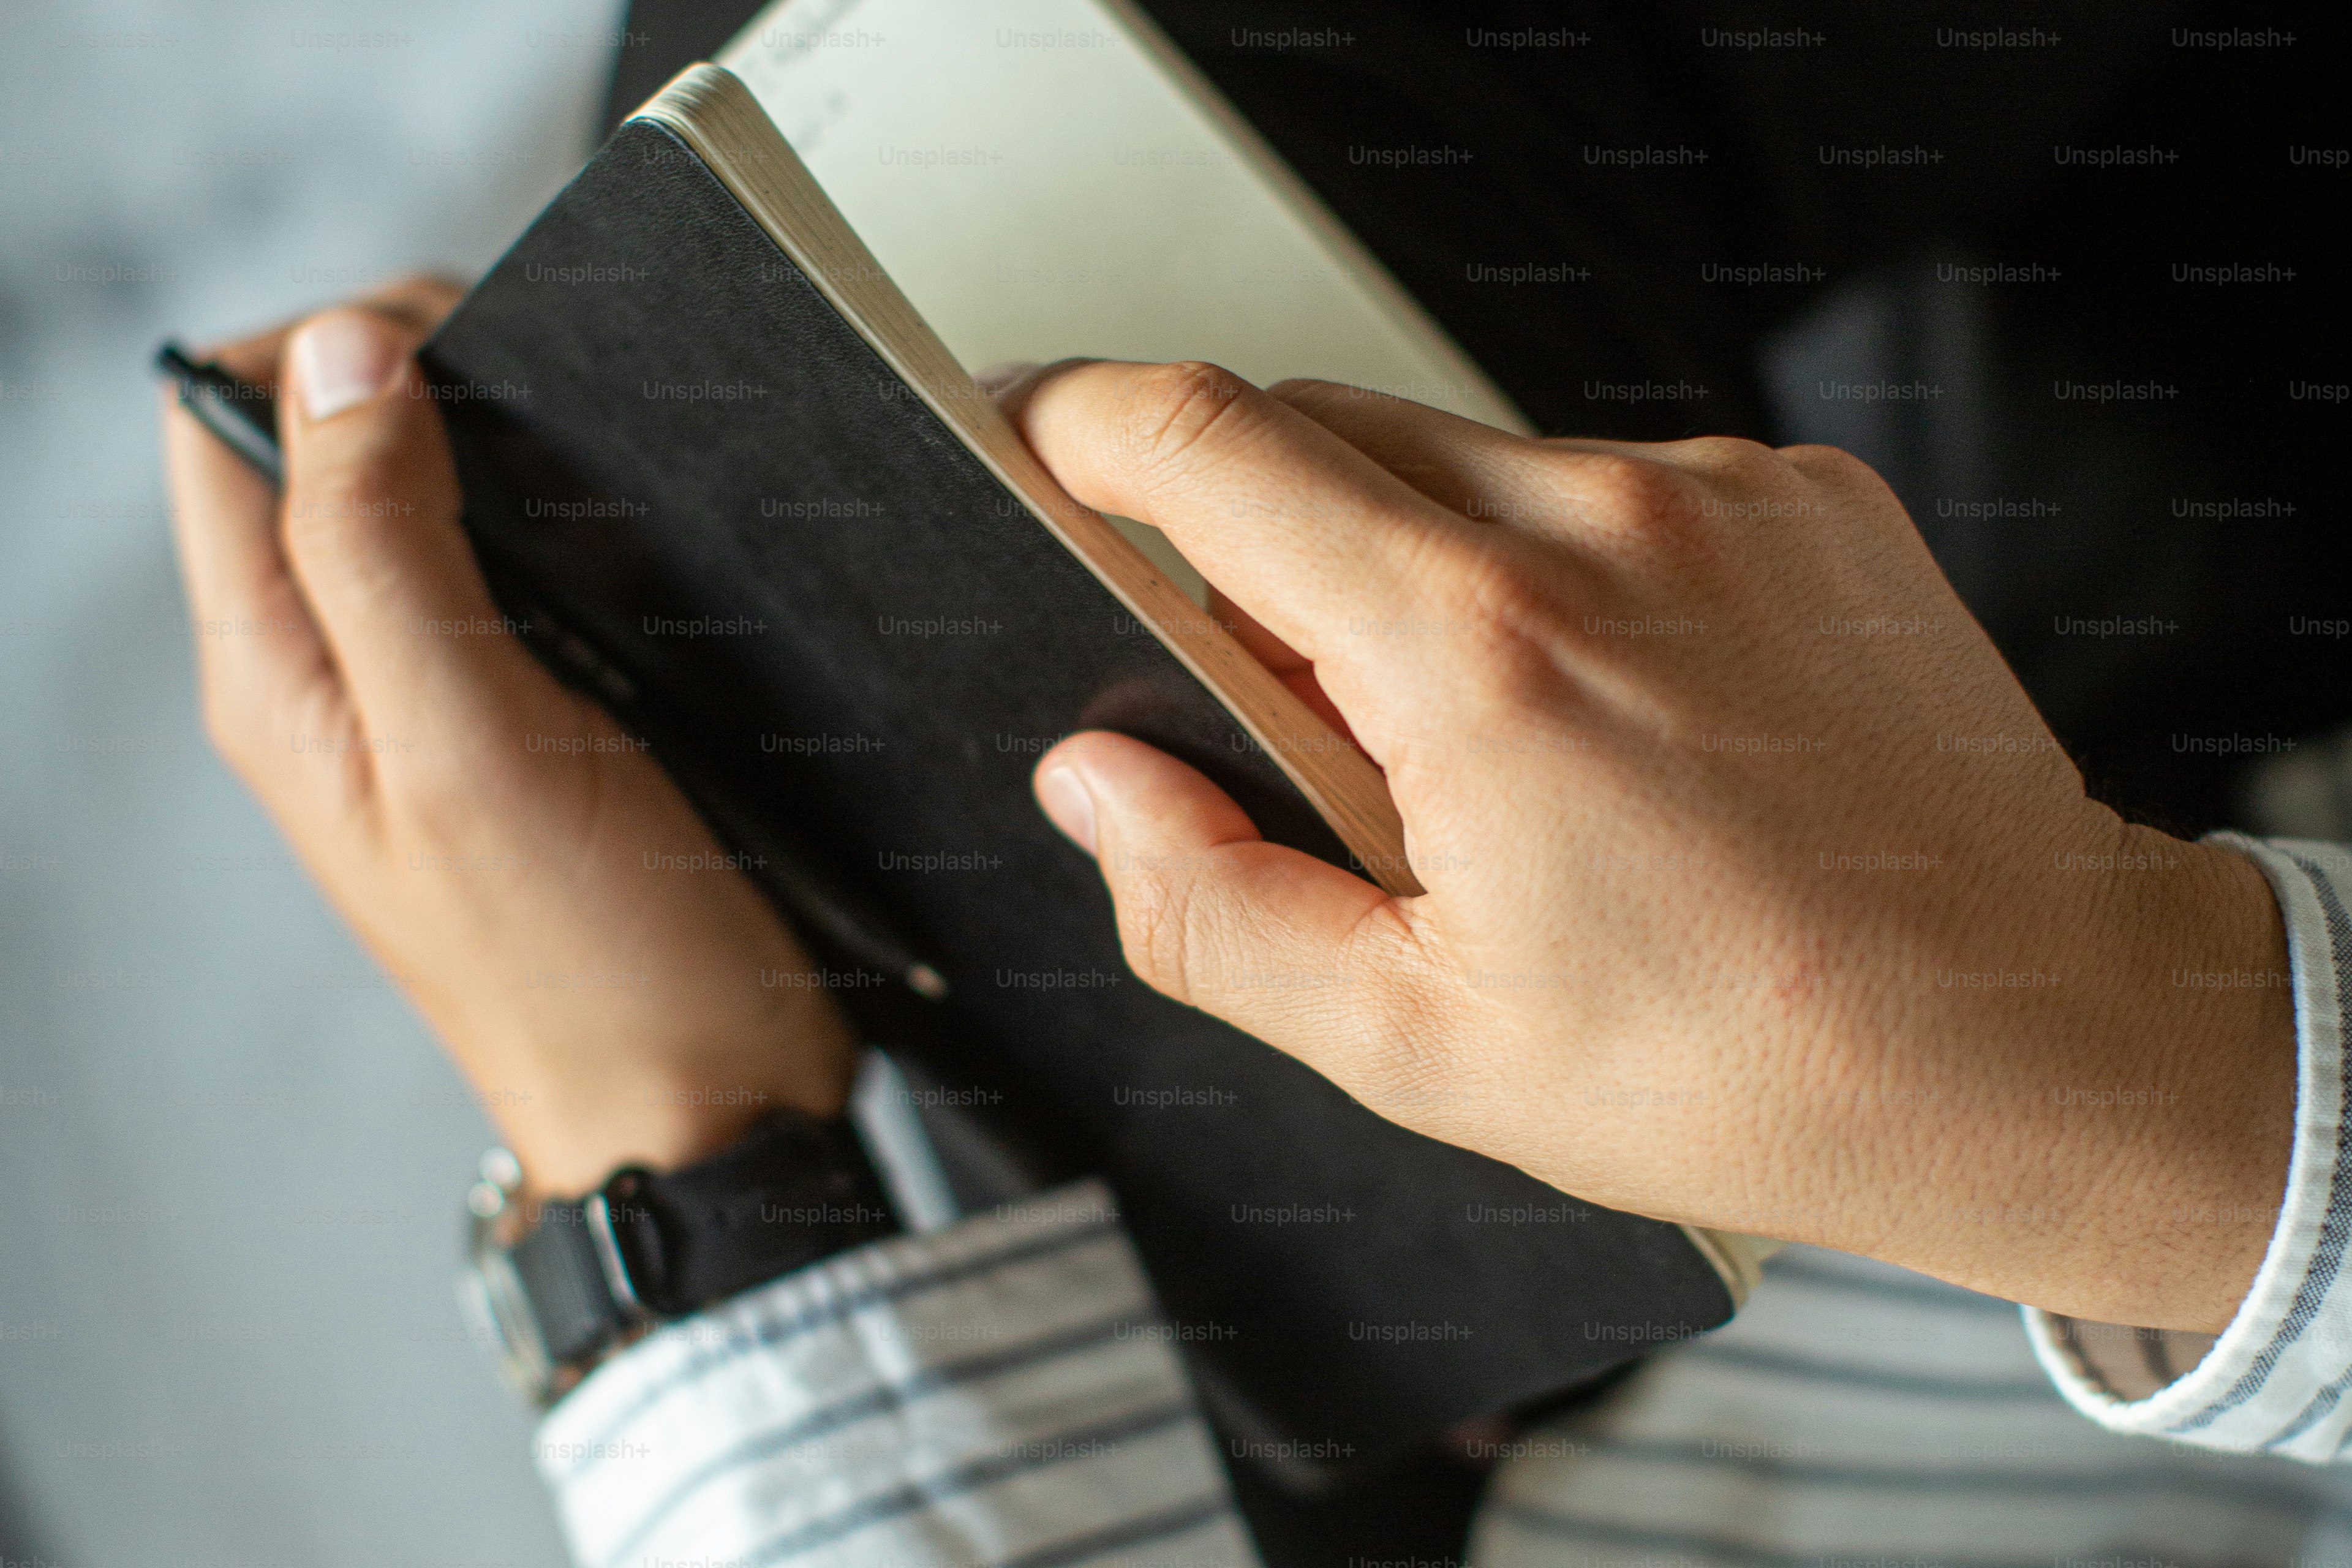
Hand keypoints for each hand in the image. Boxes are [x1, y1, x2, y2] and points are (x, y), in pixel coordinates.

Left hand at [162, 281, 854, 1196]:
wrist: (704, 1108)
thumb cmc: (590, 967)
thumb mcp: (473, 744)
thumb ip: (387, 550)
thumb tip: (343, 359)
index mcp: (281, 678)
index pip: (223, 424)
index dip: (324, 349)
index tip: (460, 348)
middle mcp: (338, 681)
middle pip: (322, 451)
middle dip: (424, 385)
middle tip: (548, 405)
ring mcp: (435, 708)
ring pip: (428, 507)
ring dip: (506, 458)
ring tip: (601, 472)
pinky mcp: (534, 731)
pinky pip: (518, 582)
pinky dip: (570, 535)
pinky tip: (640, 551)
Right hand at [1006, 360, 2293, 1332]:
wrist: (2045, 1031)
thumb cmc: (1758, 1059)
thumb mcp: (1423, 1045)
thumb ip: (1214, 905)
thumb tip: (1100, 787)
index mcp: (1474, 653)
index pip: (1208, 444)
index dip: (1084, 423)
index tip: (1040, 440)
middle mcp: (1595, 527)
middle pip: (1322, 429)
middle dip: (1250, 535)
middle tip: (1296, 706)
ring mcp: (1713, 497)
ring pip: (1464, 460)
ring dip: (1414, 565)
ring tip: (1491, 744)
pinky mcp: (1801, 500)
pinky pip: (1604, 485)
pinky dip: (1555, 566)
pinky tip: (1617, 708)